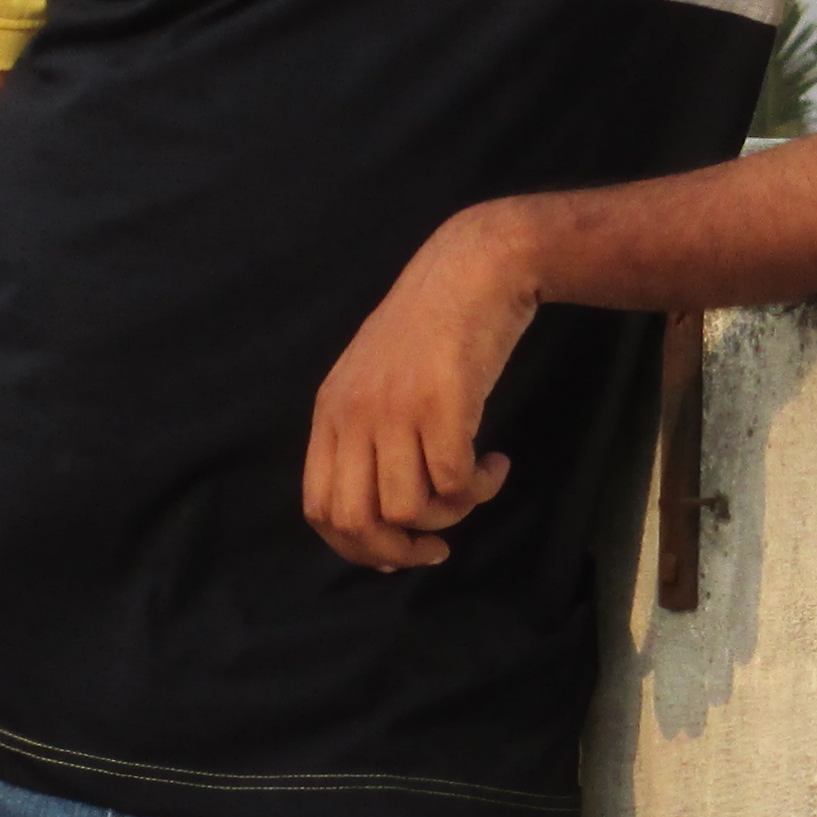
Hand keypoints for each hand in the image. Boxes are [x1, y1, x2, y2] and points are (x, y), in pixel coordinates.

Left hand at [303, 206, 540, 570]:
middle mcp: (354, 414)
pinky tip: (497, 464)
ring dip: (450, 515)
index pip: (319, 507)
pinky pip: (455, 483)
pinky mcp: (443, 404)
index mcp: (331, 411)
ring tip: (475, 486)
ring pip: (408, 509)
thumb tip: (387, 512)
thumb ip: (370, 431)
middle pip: (355, 521)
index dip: (355, 546)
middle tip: (437, 547)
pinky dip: (481, 489)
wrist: (475, 265)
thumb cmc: (435, 321)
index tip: (397, 551)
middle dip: (399, 549)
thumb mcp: (379, 376)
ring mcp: (396, 409)